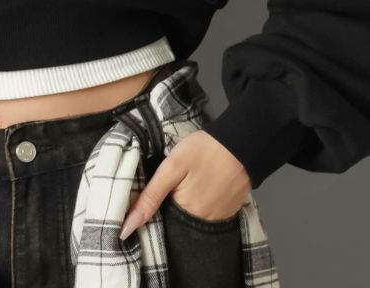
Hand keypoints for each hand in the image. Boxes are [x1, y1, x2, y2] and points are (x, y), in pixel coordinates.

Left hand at [119, 130, 250, 239]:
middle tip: (164, 188)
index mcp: (184, 213)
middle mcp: (201, 223)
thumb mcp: (172, 166)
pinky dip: (198, 205)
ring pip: (190, 220)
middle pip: (174, 223)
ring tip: (180, 187)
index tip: (137, 206)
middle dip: (165, 211)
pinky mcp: (227, 212)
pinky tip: (196, 189)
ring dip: (181, 208)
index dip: (147, 215)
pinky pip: (206, 216)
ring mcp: (216, 219)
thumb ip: (151, 196)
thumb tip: (127, 227)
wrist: (242, 144)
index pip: (158, 224)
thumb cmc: (204, 150)